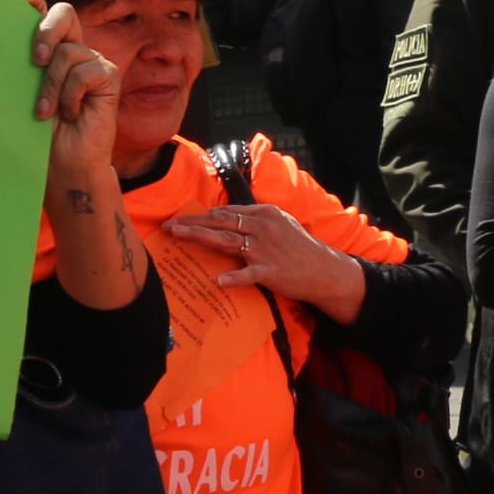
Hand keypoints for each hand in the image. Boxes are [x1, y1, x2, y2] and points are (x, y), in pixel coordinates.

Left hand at [27, 0, 121, 188]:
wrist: (61, 164)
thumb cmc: (35, 131)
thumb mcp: (18, 92)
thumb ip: (16, 63)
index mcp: (48, 48)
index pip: (43, 9)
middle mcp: (71, 49)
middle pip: (64, 13)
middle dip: (45, 31)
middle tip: (35, 61)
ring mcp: (91, 61)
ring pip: (69, 52)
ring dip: (51, 85)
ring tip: (45, 111)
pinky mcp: (107, 77)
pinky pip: (86, 72)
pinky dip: (71, 95)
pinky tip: (70, 113)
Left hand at [167, 202, 366, 323]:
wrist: (324, 269)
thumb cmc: (300, 248)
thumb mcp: (281, 224)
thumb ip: (255, 219)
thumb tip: (226, 218)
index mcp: (264, 214)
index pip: (226, 213)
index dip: (201, 216)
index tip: (181, 219)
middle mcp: (263, 228)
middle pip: (220, 222)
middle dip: (192, 223)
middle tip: (168, 226)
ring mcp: (266, 250)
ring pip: (227, 241)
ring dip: (200, 237)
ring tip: (178, 236)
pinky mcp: (271, 271)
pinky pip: (248, 274)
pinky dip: (234, 278)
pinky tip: (219, 281)